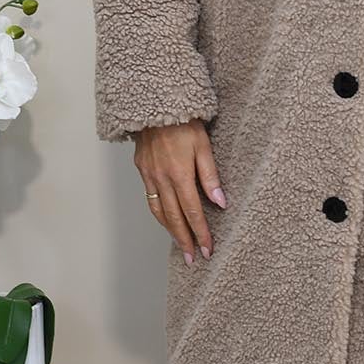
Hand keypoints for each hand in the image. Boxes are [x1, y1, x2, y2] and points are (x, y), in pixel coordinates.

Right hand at [133, 119, 226, 265]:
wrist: (154, 104)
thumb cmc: (184, 122)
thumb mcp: (204, 145)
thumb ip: (211, 175)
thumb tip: (220, 202)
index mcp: (179, 174)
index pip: (192, 212)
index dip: (201, 233)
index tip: (207, 249)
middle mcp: (161, 179)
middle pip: (174, 218)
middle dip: (185, 240)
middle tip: (193, 259)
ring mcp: (149, 176)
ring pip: (159, 212)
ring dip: (170, 232)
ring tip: (181, 246)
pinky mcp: (142, 170)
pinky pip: (151, 199)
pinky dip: (159, 215)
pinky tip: (166, 221)